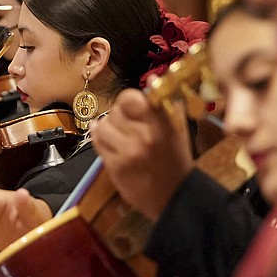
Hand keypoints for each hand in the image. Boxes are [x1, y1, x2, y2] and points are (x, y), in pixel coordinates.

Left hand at [90, 90, 192, 220]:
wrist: (174, 196)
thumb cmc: (176, 160)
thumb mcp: (178, 129)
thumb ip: (166, 104)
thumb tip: (152, 79)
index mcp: (162, 125)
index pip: (130, 98)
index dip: (127, 100)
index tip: (130, 105)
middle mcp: (144, 138)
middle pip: (115, 112)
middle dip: (119, 116)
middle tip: (128, 125)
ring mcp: (128, 154)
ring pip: (103, 126)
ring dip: (109, 128)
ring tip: (120, 135)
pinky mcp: (116, 168)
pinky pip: (98, 144)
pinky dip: (102, 140)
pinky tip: (110, 141)